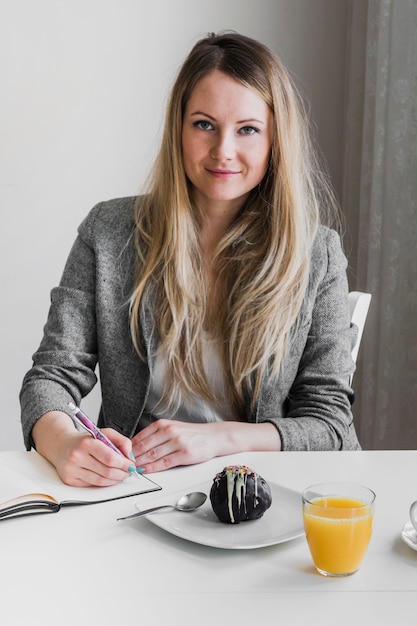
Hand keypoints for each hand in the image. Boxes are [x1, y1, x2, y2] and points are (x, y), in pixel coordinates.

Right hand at [32, 411, 133, 486]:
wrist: (62, 445)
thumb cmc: (84, 440)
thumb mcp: (103, 433)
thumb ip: (120, 440)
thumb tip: (129, 455)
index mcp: (86, 443)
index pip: (110, 458)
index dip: (124, 464)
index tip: (131, 465)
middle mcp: (77, 456)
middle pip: (107, 471)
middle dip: (122, 473)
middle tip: (128, 471)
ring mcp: (72, 470)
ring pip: (100, 481)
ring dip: (115, 480)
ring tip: (120, 475)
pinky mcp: (70, 480)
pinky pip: (92, 485)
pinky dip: (104, 483)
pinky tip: (108, 477)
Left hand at [131, 419, 280, 472]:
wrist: (214, 437)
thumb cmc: (192, 434)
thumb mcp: (172, 428)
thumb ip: (156, 436)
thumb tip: (136, 447)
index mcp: (163, 424)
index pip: (140, 437)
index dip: (128, 448)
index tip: (121, 456)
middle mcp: (169, 431)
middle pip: (144, 447)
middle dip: (131, 458)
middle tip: (122, 465)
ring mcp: (177, 442)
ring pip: (152, 455)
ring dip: (140, 464)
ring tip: (131, 470)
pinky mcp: (184, 454)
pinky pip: (164, 463)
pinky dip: (153, 468)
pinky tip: (146, 471)